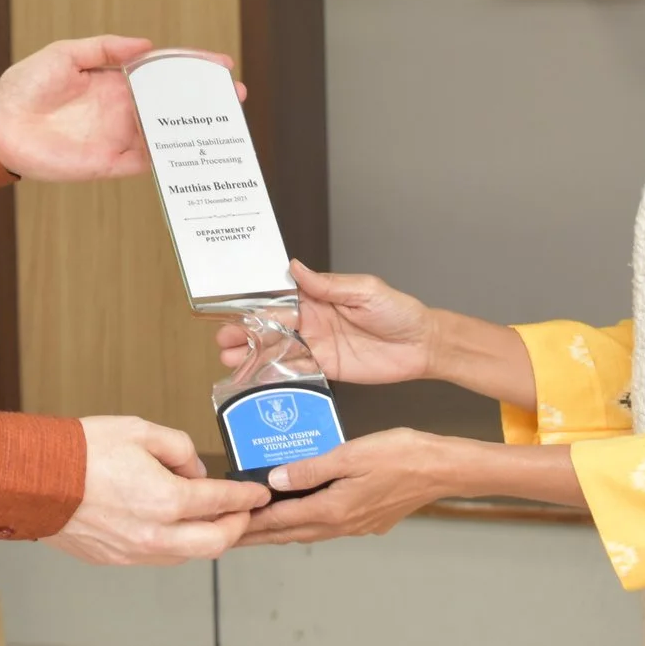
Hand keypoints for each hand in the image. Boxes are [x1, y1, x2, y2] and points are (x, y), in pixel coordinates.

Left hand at [0, 36, 244, 181]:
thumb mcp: (64, 54)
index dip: (192, 66)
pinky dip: (170, 160)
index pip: (163, 71)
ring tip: (225, 127)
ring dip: (194, 130)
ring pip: (166, 133)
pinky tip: (192, 155)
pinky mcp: (110, 163)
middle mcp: (122, 108)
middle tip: (235, 98)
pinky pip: (147, 162)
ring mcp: (118, 136)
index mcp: (115, 80)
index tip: (223, 65)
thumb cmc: (26, 86)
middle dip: (205, 101)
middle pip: (173, 104)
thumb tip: (145, 44)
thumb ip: (106, 48)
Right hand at [45, 416, 270, 563]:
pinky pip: (159, 556)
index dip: (245, 497)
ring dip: (207, 538)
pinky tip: (176, 526)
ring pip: (188, 555)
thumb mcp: (140, 431)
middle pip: (215, 542)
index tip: (257, 493)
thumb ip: (179, 448)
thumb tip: (195, 469)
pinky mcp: (116, 559)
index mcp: (166, 500)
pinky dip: (177, 543)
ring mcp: (134, 552)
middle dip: (237, 526)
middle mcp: (154, 534)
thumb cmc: (81, 452)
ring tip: (212, 518)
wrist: (34, 479)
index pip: (221, 502)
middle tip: (244, 511)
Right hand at [218, 260, 436, 386]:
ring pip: (278, 349)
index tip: (233, 307)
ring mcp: (318, 345)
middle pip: (272, 325)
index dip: (256, 303)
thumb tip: (296, 267)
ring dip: (253, 354)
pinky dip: (274, 374)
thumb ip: (328, 285)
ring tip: (229, 360)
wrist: (421, 345)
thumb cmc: (398, 311)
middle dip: (246, 332)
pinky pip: (296, 370)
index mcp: (320, 297)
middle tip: (223, 340)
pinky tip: (255, 377)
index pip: (281, 298)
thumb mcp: (365, 291)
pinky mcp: (326, 368)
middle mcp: (314, 320)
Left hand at [236, 428, 456, 545]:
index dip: (251, 522)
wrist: (442, 469)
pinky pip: (325, 526)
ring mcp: (356, 525)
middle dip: (257, 535)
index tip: (225, 525)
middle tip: (228, 536)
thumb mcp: (351, 454)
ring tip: (256, 529)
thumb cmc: (400, 455)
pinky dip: (303, 524)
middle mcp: (340, 524)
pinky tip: (299, 515)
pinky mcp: (368, 521)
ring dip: (279, 531)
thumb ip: (311, 468)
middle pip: (289, 533)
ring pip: (307, 531)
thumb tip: (274, 480)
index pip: (279, 519)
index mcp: (332, 509)